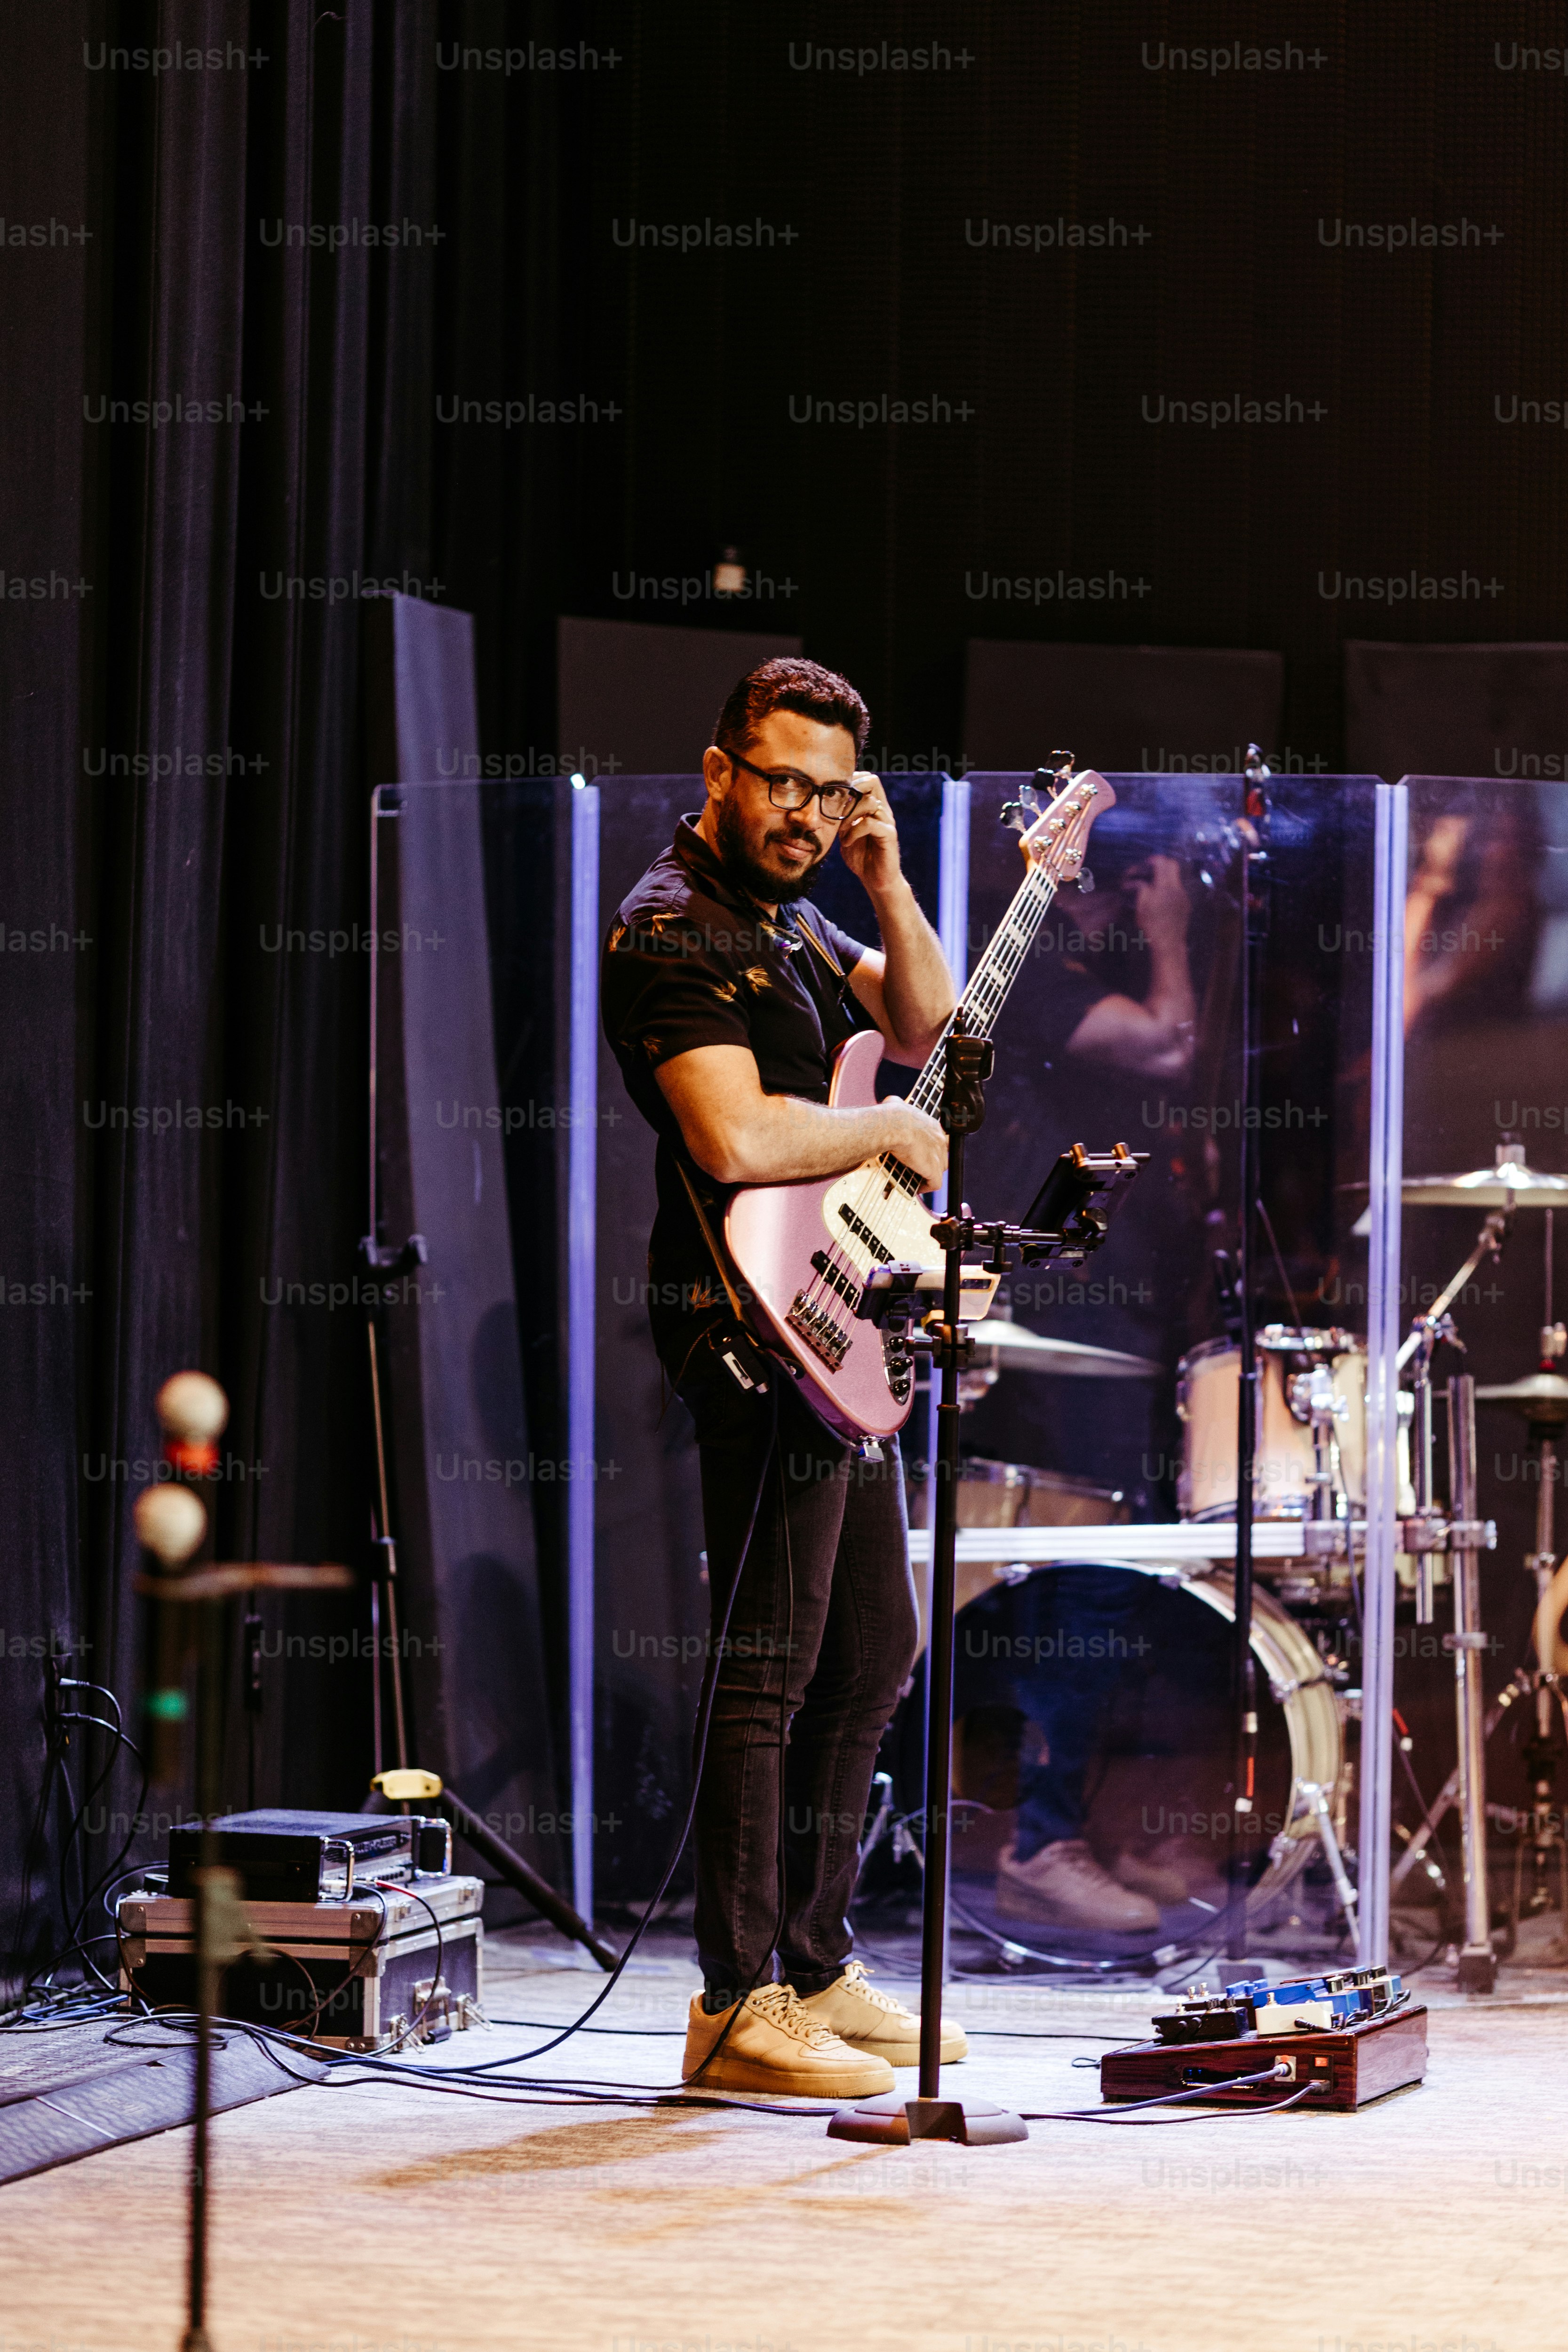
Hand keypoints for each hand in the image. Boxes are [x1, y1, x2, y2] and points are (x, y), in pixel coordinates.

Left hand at [837, 773, 903, 897]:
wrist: (876, 880)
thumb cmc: (861, 856)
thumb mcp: (845, 832)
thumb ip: (840, 817)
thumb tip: (821, 803)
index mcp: (874, 807)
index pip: (867, 778)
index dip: (851, 779)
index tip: (834, 793)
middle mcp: (883, 810)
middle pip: (872, 782)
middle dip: (851, 791)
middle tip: (836, 809)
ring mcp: (887, 822)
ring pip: (870, 802)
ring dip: (850, 814)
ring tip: (841, 830)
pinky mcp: (889, 835)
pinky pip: (871, 823)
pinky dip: (855, 831)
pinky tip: (848, 842)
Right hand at [880, 1099, 947, 1187]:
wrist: (893, 1126)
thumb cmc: (892, 1115)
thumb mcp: (896, 1104)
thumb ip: (898, 1104)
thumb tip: (893, 1101)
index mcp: (933, 1125)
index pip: (936, 1140)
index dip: (928, 1148)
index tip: (918, 1153)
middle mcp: (940, 1140)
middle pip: (941, 1155)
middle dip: (930, 1163)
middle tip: (916, 1168)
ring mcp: (938, 1155)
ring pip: (939, 1170)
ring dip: (928, 1175)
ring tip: (915, 1179)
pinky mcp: (934, 1169)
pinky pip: (935, 1184)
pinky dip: (926, 1187)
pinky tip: (915, 1187)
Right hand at [1130, 854, 1189, 944]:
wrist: (1169, 942)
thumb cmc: (1151, 926)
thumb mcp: (1141, 908)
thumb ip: (1141, 890)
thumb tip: (1135, 881)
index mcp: (1164, 887)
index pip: (1162, 863)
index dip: (1153, 859)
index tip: (1146, 863)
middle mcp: (1177, 888)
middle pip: (1173, 865)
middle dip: (1162, 863)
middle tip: (1151, 869)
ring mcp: (1183, 895)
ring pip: (1176, 876)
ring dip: (1166, 875)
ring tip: (1154, 883)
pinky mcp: (1185, 903)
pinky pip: (1178, 888)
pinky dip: (1169, 886)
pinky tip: (1162, 896)